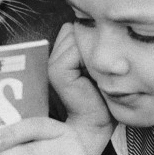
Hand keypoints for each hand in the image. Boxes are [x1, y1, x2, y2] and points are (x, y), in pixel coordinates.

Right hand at [49, 23, 113, 154]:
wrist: (94, 127)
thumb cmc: (101, 100)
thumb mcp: (97, 68)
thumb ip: (89, 48)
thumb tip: (99, 27)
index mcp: (60, 55)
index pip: (74, 28)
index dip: (90, 38)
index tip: (103, 60)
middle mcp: (51, 56)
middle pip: (74, 29)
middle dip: (90, 42)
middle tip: (99, 68)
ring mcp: (51, 63)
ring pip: (74, 35)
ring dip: (90, 49)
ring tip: (96, 72)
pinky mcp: (56, 71)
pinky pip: (76, 49)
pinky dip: (89, 58)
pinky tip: (93, 76)